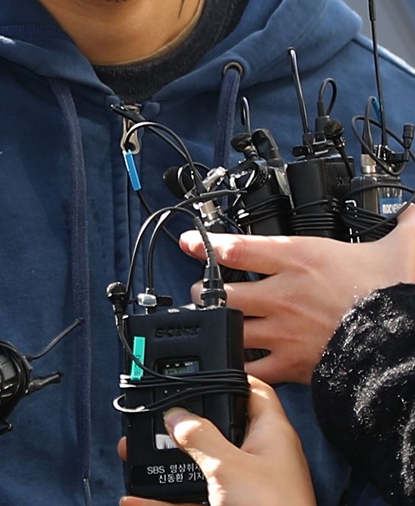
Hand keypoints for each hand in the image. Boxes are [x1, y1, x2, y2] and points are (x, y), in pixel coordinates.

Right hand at [119, 378, 315, 505]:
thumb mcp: (228, 467)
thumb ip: (200, 437)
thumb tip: (177, 416)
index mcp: (271, 435)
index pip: (252, 390)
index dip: (227, 377)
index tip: (196, 371)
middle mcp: (259, 460)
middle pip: (217, 430)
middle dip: (184, 426)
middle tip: (155, 418)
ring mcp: (245, 490)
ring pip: (200, 469)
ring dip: (168, 464)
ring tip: (136, 454)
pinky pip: (192, 500)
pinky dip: (166, 499)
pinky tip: (138, 498)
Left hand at [181, 205, 414, 382]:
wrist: (404, 344)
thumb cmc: (393, 296)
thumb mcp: (399, 248)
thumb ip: (402, 225)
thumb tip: (413, 213)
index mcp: (300, 258)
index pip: (239, 247)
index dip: (207, 243)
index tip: (188, 241)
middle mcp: (284, 293)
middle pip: (222, 292)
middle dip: (205, 291)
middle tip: (201, 290)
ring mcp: (284, 331)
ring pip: (230, 328)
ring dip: (217, 326)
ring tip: (211, 322)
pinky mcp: (293, 365)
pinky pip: (253, 368)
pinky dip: (241, 366)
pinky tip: (237, 362)